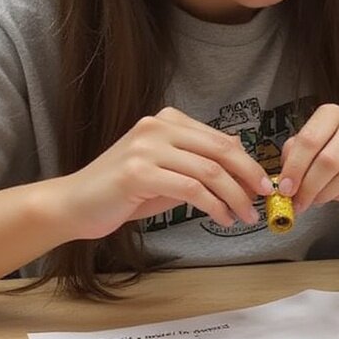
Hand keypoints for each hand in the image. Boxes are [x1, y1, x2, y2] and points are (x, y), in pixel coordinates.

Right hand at [59, 107, 272, 240]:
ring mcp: (147, 147)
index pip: (221, 139)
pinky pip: (191, 189)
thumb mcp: (168, 171)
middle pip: (221, 151)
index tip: (264, 183)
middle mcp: (158, 127)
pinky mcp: (138, 172)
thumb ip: (199, 166)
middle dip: (249, 176)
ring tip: (245, 215)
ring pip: (210, 171)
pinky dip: (214, 206)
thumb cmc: (125, 191)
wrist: (74, 204)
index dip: (248, 162)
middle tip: (264, 198)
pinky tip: (222, 218)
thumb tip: (245, 175)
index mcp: (168, 120)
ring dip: (235, 197)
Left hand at [277, 104, 338, 208]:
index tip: (285, 189)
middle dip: (310, 186)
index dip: (295, 167)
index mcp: (333, 114)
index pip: (309, 139)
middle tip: (300, 203)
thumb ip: (295, 156)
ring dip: (328, 193)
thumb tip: (284, 178)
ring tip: (319, 200)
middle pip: (328, 159)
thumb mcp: (314, 151)